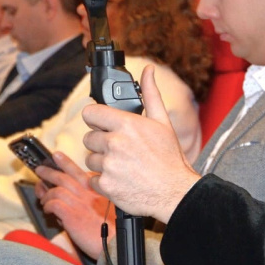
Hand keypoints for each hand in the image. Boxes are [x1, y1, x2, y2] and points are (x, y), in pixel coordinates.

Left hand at [37, 151, 113, 257]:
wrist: (115, 243)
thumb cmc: (112, 229)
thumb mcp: (108, 207)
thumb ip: (90, 199)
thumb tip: (70, 198)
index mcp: (98, 189)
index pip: (79, 171)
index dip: (66, 163)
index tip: (58, 158)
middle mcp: (89, 192)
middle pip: (65, 176)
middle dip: (49, 171)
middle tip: (41, 169)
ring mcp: (80, 202)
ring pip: (56, 189)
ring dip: (46, 193)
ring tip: (42, 198)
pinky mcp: (72, 214)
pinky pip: (54, 203)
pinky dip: (47, 205)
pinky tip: (48, 210)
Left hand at [83, 65, 198, 222]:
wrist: (175, 193)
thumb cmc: (170, 159)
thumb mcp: (162, 123)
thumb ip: (150, 94)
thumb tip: (149, 71)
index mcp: (127, 124)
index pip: (90, 113)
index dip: (96, 120)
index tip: (103, 126)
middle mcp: (115, 143)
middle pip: (88, 138)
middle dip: (101, 144)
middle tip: (120, 151)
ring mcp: (109, 165)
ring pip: (89, 159)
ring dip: (102, 164)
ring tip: (123, 167)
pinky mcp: (106, 185)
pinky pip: (92, 179)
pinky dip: (104, 182)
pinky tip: (121, 180)